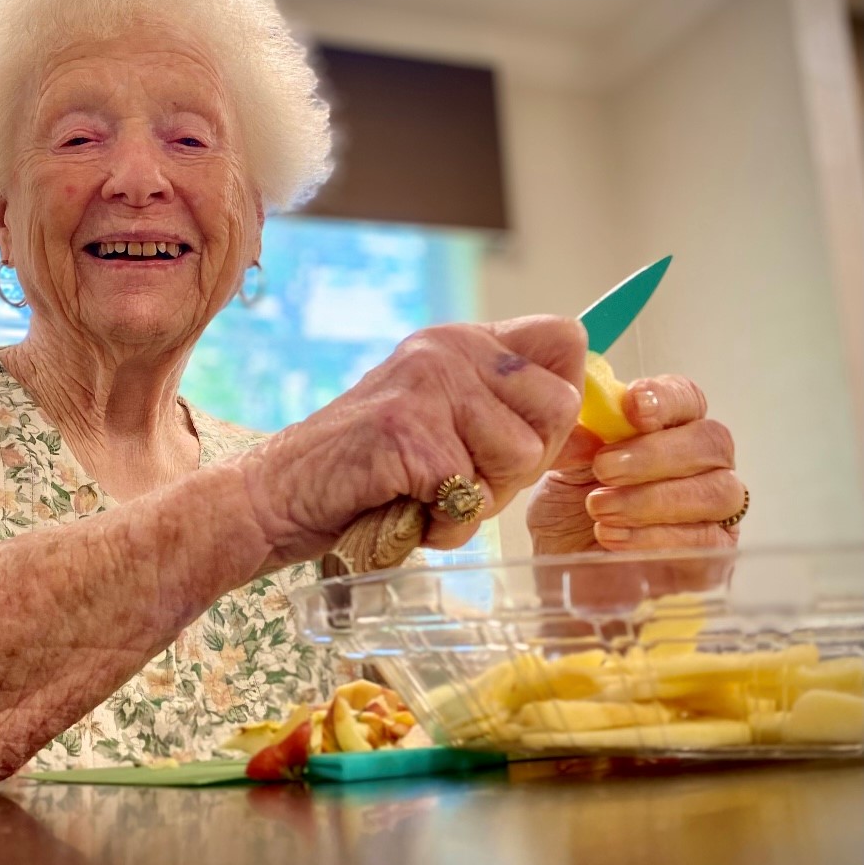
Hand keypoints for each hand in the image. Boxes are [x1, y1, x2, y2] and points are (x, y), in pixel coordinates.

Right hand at [243, 316, 586, 567]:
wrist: (278, 496)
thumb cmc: (366, 473)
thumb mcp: (442, 422)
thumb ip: (502, 412)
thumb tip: (586, 420)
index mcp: (460, 341)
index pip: (564, 338)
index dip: (561, 401)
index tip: (526, 439)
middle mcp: (447, 349)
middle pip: (558, 408)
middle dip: (520, 466)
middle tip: (458, 480)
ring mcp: (427, 386)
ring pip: (521, 458)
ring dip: (479, 501)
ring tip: (423, 495)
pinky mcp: (408, 431)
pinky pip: (471, 497)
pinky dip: (441, 526)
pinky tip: (403, 511)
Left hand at [527, 373, 743, 554]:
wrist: (562, 565)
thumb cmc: (567, 508)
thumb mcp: (558, 467)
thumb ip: (575, 440)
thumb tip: (588, 432)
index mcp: (667, 427)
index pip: (687, 398)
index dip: (666, 399)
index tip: (633, 408)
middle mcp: (702, 463)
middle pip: (711, 441)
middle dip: (654, 454)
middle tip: (603, 469)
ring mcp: (714, 509)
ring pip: (715, 491)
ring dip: (652, 499)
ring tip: (599, 508)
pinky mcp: (714, 554)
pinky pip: (706, 540)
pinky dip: (655, 537)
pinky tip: (613, 537)